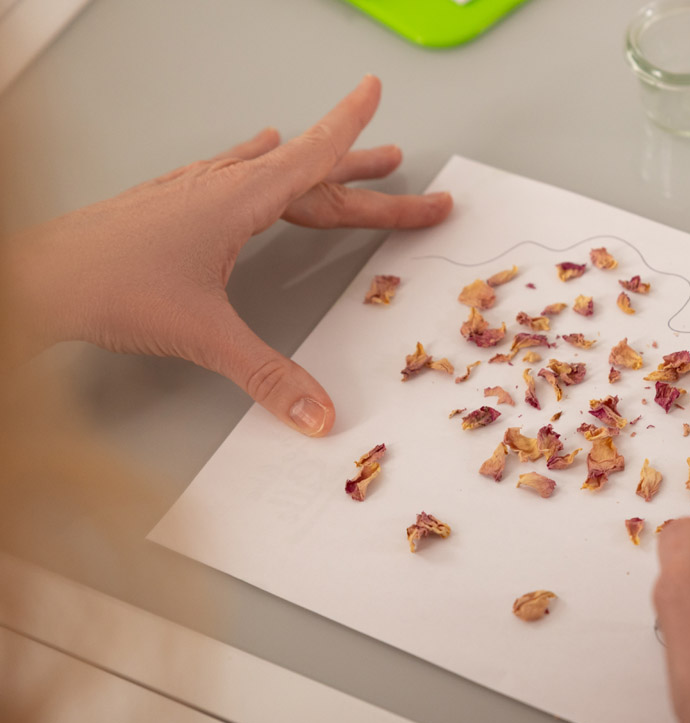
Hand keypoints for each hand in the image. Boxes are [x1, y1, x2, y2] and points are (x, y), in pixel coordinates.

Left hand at [2, 75, 450, 435]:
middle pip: (308, 173)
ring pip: (272, 171)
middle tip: (404, 170)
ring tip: (350, 164)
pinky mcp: (173, 204)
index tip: (374, 92)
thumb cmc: (108, 287)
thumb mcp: (203, 335)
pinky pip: (233, 171)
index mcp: (239, 200)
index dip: (350, 128)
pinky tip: (255, 152)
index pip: (311, 155)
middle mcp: (221, 186)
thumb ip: (268, 375)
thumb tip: (319, 414)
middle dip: (362, 174)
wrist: (34, 279)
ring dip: (316, 167)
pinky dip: (259, 162)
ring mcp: (194, 191)